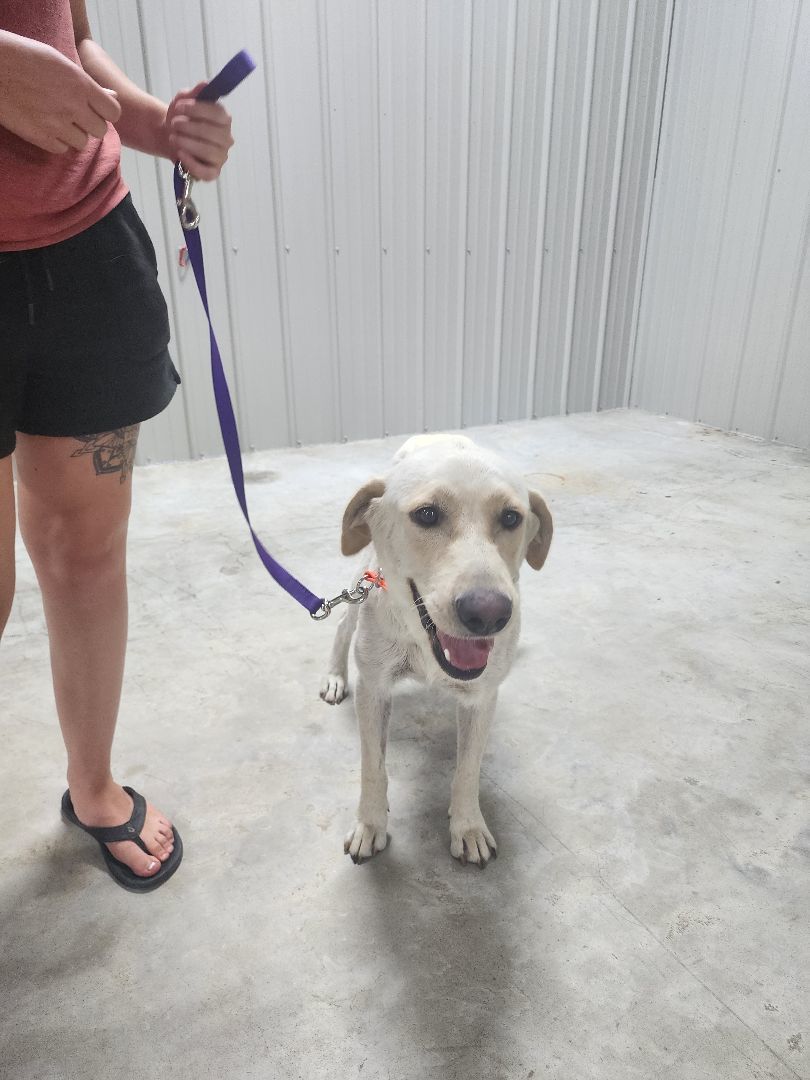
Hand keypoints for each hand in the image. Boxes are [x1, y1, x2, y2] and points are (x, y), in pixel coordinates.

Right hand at [0, 33, 120, 152]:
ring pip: (82, 143)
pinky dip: (57, 141)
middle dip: (91, 125)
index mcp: (80, 84)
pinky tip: (46, 127)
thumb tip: (112, 95)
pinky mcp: (40, 137)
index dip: (107, 113)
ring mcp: (56, 124)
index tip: (98, 110)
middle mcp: (73, 106)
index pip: (113, 111)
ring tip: (59, 120)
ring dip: (74, 134)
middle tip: (77, 116)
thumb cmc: (24, 57)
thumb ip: (87, 82)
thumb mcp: (60, 62)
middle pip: (100, 131)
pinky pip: (61, 149)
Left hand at [165, 81, 233, 180]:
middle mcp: (227, 138)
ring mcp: (221, 157)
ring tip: (173, 137)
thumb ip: (195, 93)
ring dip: (187, 143)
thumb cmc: (181, 118)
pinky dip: (191, 163)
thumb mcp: (184, 100)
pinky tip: (179, 154)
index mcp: (224, 119)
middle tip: (174, 124)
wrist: (170, 135)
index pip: (217, 114)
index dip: (197, 110)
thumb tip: (206, 84)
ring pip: (208, 151)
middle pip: (212, 133)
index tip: (178, 106)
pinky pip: (206, 172)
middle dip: (189, 127)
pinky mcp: (213, 172)